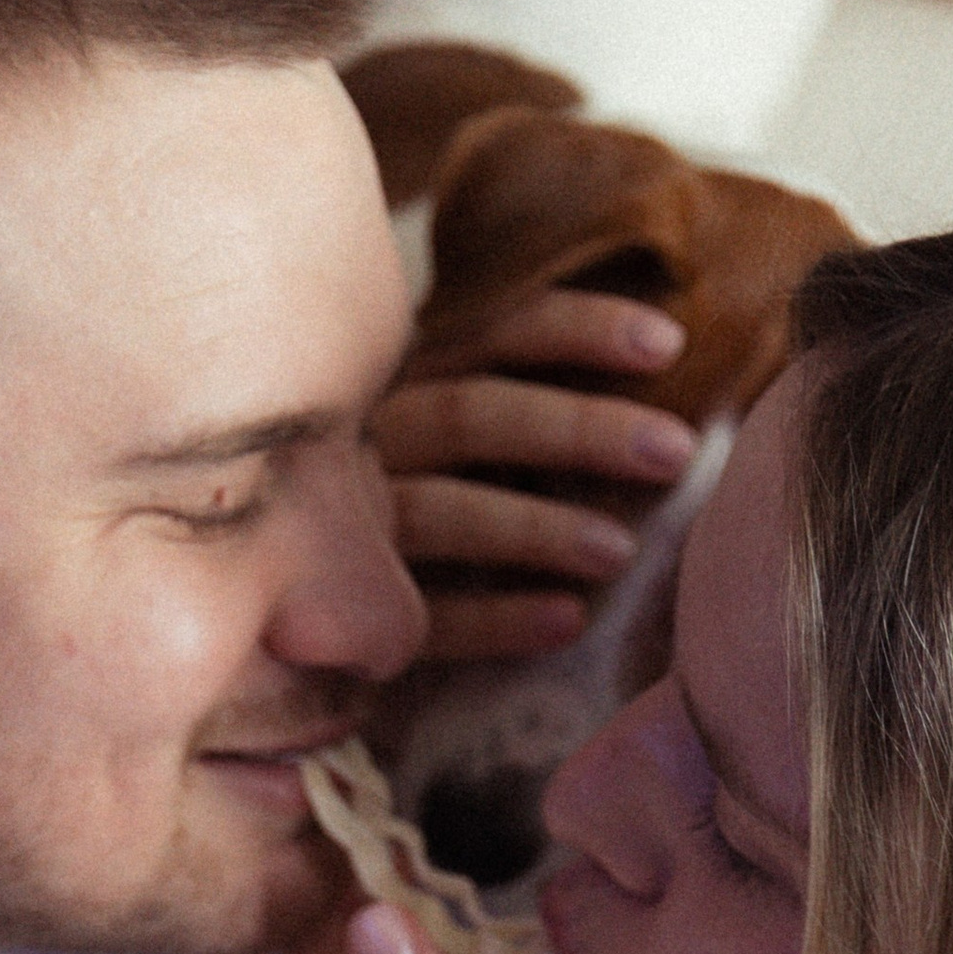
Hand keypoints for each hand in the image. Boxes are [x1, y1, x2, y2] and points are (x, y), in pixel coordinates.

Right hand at [376, 290, 699, 664]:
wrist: (276, 601)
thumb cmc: (399, 500)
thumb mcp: (438, 426)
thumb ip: (509, 397)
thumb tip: (658, 372)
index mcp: (402, 376)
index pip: (495, 334)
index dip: (582, 331)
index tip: (670, 345)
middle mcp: (366, 436)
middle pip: (473, 416)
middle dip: (580, 430)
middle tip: (676, 452)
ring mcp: (344, 524)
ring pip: (443, 512)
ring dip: (538, 529)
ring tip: (622, 553)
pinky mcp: (341, 612)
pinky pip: (422, 615)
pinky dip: (497, 618)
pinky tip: (569, 622)